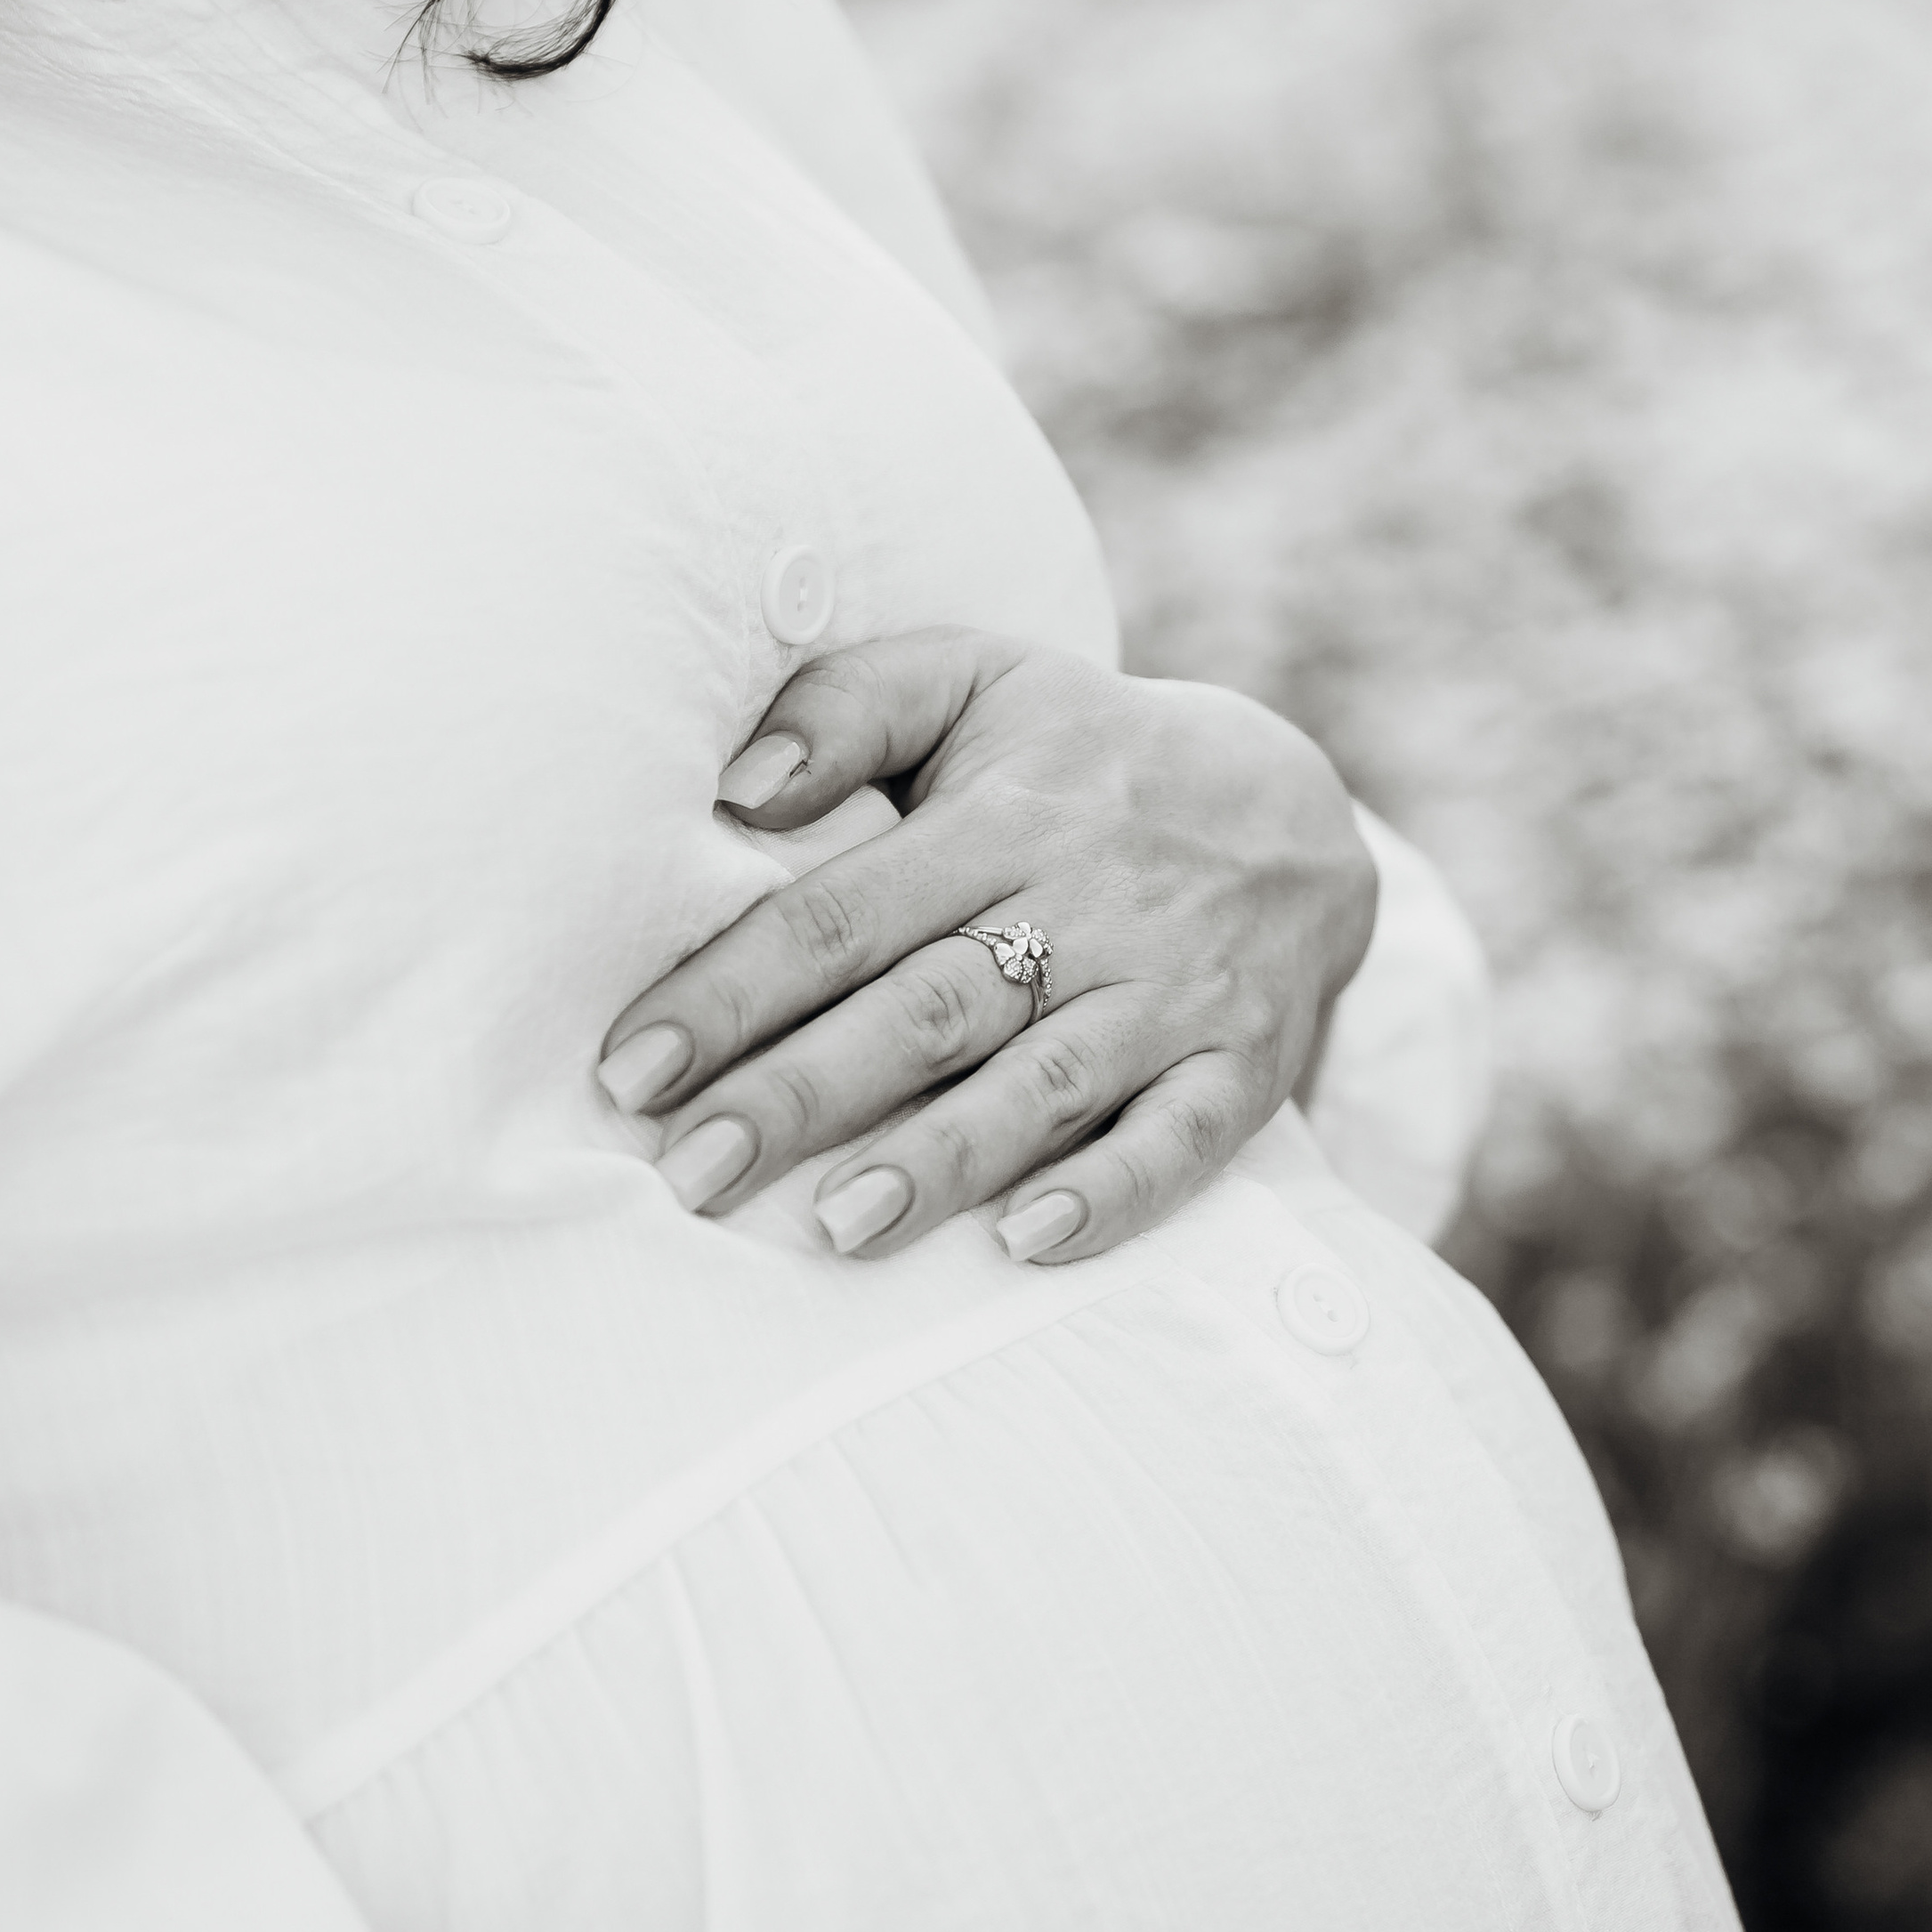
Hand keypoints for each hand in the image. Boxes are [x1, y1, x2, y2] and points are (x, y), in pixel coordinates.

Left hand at [597, 631, 1378, 1263]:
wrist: (1298, 809)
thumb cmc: (1086, 760)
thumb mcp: (975, 688)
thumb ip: (847, 709)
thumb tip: (734, 782)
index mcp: (1003, 816)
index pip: (843, 913)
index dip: (732, 992)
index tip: (633, 1070)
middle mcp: (1087, 903)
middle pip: (928, 1008)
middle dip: (805, 1094)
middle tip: (695, 1175)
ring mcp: (1168, 993)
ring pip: (1044, 1082)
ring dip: (941, 1158)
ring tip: (838, 1228)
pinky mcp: (1240, 1067)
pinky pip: (1182, 1139)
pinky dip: (1110, 1195)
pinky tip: (1027, 1244)